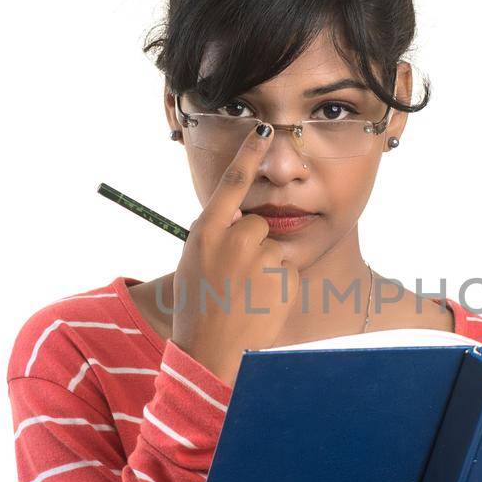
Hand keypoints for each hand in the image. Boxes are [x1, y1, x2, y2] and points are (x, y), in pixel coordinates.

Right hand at [170, 123, 298, 385]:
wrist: (208, 352)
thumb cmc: (197, 308)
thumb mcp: (195, 263)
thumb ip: (216, 235)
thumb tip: (238, 218)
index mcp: (206, 231)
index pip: (232, 181)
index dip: (250, 152)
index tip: (265, 129)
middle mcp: (234, 238)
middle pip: (257, 223)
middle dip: (252, 245)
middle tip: (235, 279)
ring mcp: (260, 258)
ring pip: (273, 249)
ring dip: (265, 269)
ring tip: (245, 296)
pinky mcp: (282, 277)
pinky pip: (285, 273)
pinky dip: (277, 287)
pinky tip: (259, 306)